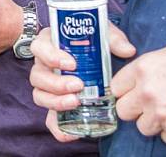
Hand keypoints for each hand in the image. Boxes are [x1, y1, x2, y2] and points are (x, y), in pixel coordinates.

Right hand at [30, 23, 134, 142]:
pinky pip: (50, 118)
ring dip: (55, 102)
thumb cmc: (91, 39)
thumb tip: (128, 51)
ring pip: (39, 96)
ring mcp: (47, 86)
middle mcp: (43, 65)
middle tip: (78, 86)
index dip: (51, 56)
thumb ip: (113, 39)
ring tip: (76, 103)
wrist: (92, 51)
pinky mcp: (56, 103)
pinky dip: (57, 127)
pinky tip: (70, 134)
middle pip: (37, 76)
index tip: (71, 63)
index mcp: (49, 44)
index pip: (39, 48)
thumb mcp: (100, 32)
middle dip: (56, 83)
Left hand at [113, 36, 165, 144]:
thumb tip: (162, 56)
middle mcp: (147, 91)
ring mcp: (162, 112)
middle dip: (136, 110)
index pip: (115, 87)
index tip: (132, 92)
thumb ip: (162, 56)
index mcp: (143, 68)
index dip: (125, 91)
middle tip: (150, 105)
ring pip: (144, 127)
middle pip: (124, 111)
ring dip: (155, 122)